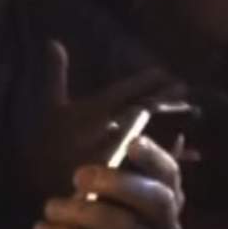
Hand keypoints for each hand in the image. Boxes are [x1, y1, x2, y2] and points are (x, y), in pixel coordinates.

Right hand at [26, 40, 181, 194]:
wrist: (38, 187)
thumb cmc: (46, 143)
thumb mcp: (51, 107)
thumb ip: (56, 75)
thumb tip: (54, 41)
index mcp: (91, 113)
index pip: (125, 91)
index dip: (147, 80)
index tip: (164, 72)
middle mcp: (106, 133)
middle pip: (143, 111)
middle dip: (165, 98)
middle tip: (183, 87)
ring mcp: (117, 156)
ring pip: (151, 135)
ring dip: (170, 122)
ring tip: (189, 109)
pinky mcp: (124, 176)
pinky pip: (152, 163)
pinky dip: (168, 154)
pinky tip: (185, 147)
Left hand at [33, 136, 183, 228]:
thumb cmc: (84, 226)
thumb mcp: (89, 190)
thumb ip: (105, 162)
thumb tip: (114, 122)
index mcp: (163, 198)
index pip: (170, 174)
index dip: (154, 157)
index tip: (131, 143)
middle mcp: (168, 227)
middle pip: (156, 200)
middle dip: (116, 182)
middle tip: (77, 175)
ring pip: (124, 228)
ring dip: (79, 212)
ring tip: (49, 207)